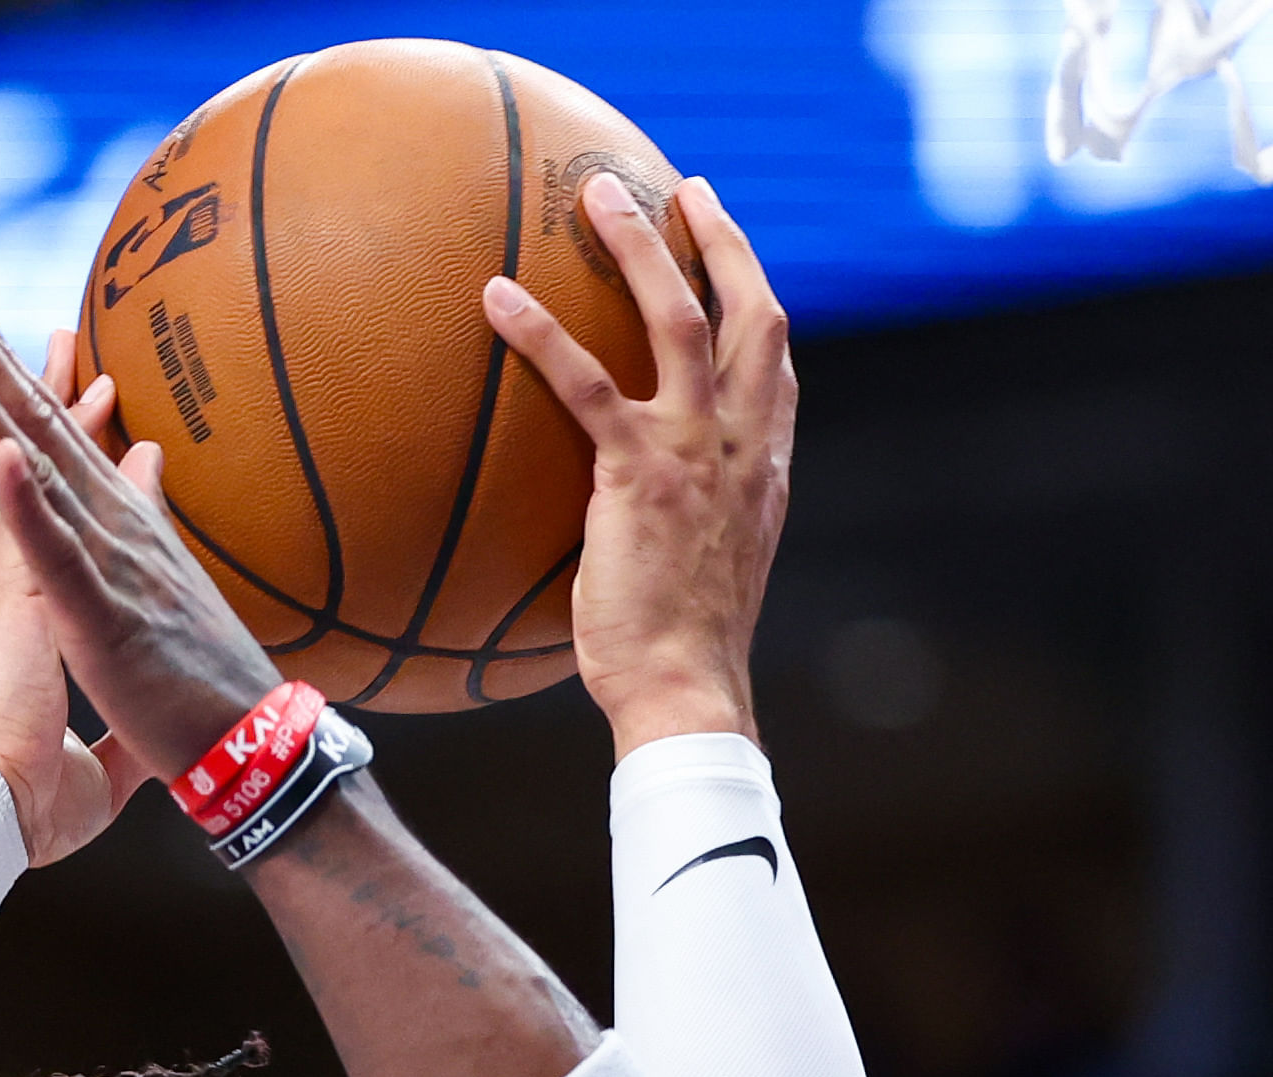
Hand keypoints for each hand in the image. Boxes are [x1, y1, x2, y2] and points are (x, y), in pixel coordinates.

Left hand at [0, 267, 281, 796]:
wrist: (252, 752)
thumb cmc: (202, 685)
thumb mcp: (161, 585)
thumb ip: (145, 518)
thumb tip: (146, 459)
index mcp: (109, 525)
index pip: (43, 428)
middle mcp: (109, 525)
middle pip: (30, 421)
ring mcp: (107, 564)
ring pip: (35, 466)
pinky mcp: (104, 616)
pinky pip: (57, 553)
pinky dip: (28, 503)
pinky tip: (1, 453)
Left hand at [483, 173, 791, 756]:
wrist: (687, 691)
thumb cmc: (683, 654)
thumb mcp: (708, 574)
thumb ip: (691, 524)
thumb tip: (644, 517)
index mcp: (765, 470)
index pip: (777, 363)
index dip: (757, 298)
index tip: (732, 253)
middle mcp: (744, 447)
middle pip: (750, 313)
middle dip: (721, 242)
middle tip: (685, 190)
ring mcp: (696, 454)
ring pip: (679, 319)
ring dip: (640, 248)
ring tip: (597, 196)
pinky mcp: (639, 475)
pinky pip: (586, 384)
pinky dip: (541, 334)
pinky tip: (496, 298)